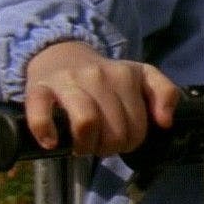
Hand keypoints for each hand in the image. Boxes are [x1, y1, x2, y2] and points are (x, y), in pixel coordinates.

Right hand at [24, 41, 179, 155]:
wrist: (62, 56)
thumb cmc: (105, 76)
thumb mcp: (142, 76)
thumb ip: (164, 93)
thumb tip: (165, 122)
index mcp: (126, 75)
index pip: (137, 127)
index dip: (130, 142)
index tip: (120, 138)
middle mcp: (98, 76)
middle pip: (113, 130)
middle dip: (108, 148)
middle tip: (100, 144)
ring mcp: (67, 81)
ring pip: (86, 122)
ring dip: (86, 146)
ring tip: (83, 146)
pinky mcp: (37, 89)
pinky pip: (41, 116)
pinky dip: (47, 134)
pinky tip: (53, 142)